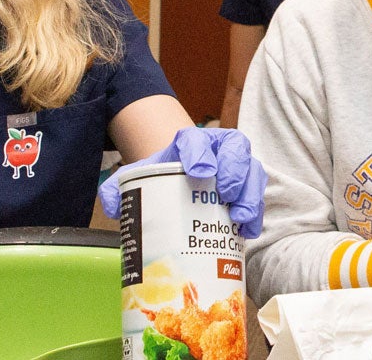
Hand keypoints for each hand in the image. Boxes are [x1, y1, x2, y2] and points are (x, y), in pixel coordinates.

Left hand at [98, 126, 268, 237]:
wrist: (183, 178)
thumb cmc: (164, 176)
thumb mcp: (142, 176)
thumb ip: (120, 187)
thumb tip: (113, 205)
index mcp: (190, 142)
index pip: (196, 139)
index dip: (200, 152)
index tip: (199, 171)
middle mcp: (219, 148)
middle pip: (235, 148)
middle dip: (234, 170)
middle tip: (226, 194)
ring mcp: (238, 165)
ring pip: (253, 171)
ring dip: (249, 194)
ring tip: (239, 218)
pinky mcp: (248, 185)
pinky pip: (258, 194)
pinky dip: (256, 213)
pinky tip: (247, 232)